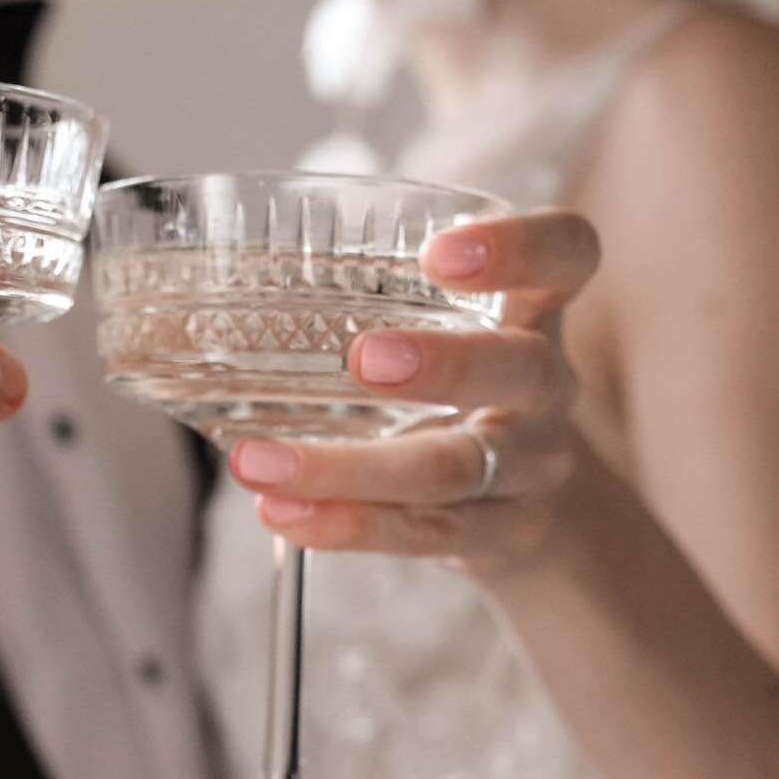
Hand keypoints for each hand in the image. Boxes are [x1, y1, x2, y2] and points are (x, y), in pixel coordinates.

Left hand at [228, 209, 600, 577]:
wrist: (533, 504)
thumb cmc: (460, 390)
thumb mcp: (445, 329)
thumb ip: (368, 300)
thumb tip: (212, 284)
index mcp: (533, 308)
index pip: (566, 253)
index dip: (518, 245)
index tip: (440, 252)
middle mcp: (546, 383)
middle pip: (522, 367)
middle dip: (444, 364)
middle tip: (363, 359)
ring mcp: (530, 465)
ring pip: (454, 468)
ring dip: (350, 468)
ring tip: (259, 463)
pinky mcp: (498, 534)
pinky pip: (425, 534)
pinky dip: (349, 525)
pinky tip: (286, 515)